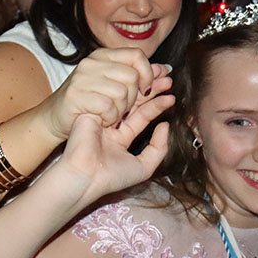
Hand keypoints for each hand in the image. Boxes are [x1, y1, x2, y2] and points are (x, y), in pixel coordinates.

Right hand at [42, 47, 172, 141]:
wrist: (55, 117)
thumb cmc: (87, 102)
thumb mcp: (115, 85)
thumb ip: (139, 77)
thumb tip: (166, 71)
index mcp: (103, 56)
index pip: (137, 55)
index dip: (148, 73)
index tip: (146, 89)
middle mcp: (91, 62)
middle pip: (132, 77)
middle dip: (134, 99)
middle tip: (122, 109)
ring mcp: (82, 78)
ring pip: (122, 93)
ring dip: (120, 111)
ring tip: (110, 115)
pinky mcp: (76, 95)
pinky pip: (108, 107)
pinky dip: (109, 118)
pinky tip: (102, 120)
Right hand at [59, 96, 174, 201]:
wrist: (86, 177)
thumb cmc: (112, 177)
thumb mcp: (144, 167)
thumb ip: (159, 148)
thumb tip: (165, 126)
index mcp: (121, 138)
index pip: (142, 115)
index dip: (156, 105)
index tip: (170, 96)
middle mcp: (110, 126)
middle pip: (133, 103)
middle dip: (150, 91)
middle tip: (166, 81)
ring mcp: (99, 118)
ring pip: (121, 98)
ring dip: (134, 98)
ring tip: (142, 99)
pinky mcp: (89, 113)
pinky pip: (107, 100)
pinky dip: (115, 108)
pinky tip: (115, 116)